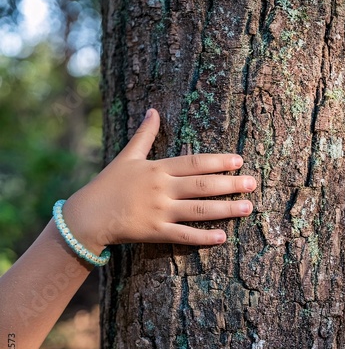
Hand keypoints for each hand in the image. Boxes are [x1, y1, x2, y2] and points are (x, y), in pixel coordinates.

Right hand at [63, 109, 256, 250]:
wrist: (88, 215)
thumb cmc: (108, 183)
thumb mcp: (127, 156)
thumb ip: (144, 135)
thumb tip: (153, 110)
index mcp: (157, 169)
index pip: (194, 162)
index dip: (218, 161)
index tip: (239, 160)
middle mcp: (161, 189)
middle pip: (202, 185)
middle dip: (230, 184)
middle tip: (253, 183)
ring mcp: (159, 212)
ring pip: (198, 210)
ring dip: (225, 209)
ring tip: (248, 208)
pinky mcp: (154, 232)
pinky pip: (183, 236)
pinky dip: (203, 237)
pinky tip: (222, 237)